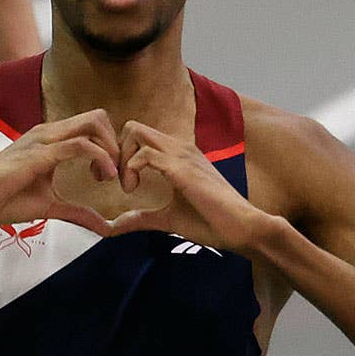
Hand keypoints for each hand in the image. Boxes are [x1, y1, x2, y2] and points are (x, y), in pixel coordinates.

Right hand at [0, 110, 121, 235]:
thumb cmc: (3, 199)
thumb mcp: (50, 206)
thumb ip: (78, 212)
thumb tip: (105, 227)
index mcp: (51, 139)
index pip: (92, 125)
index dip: (109, 146)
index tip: (110, 175)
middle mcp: (49, 132)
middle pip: (97, 117)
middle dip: (115, 142)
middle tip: (116, 172)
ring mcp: (44, 140)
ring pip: (92, 123)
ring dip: (111, 149)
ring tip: (110, 177)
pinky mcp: (39, 154)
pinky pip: (79, 145)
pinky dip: (100, 158)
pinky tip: (103, 177)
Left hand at [103, 121, 274, 252]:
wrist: (241, 228)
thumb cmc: (212, 222)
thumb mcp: (167, 218)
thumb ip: (141, 218)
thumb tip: (113, 227)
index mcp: (178, 155)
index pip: (140, 136)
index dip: (122, 156)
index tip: (120, 184)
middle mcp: (179, 148)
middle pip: (133, 127)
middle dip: (116, 151)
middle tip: (115, 181)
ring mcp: (181, 154)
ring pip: (135, 132)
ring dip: (121, 159)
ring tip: (127, 188)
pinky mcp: (182, 168)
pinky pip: (145, 154)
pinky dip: (130, 170)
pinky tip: (133, 191)